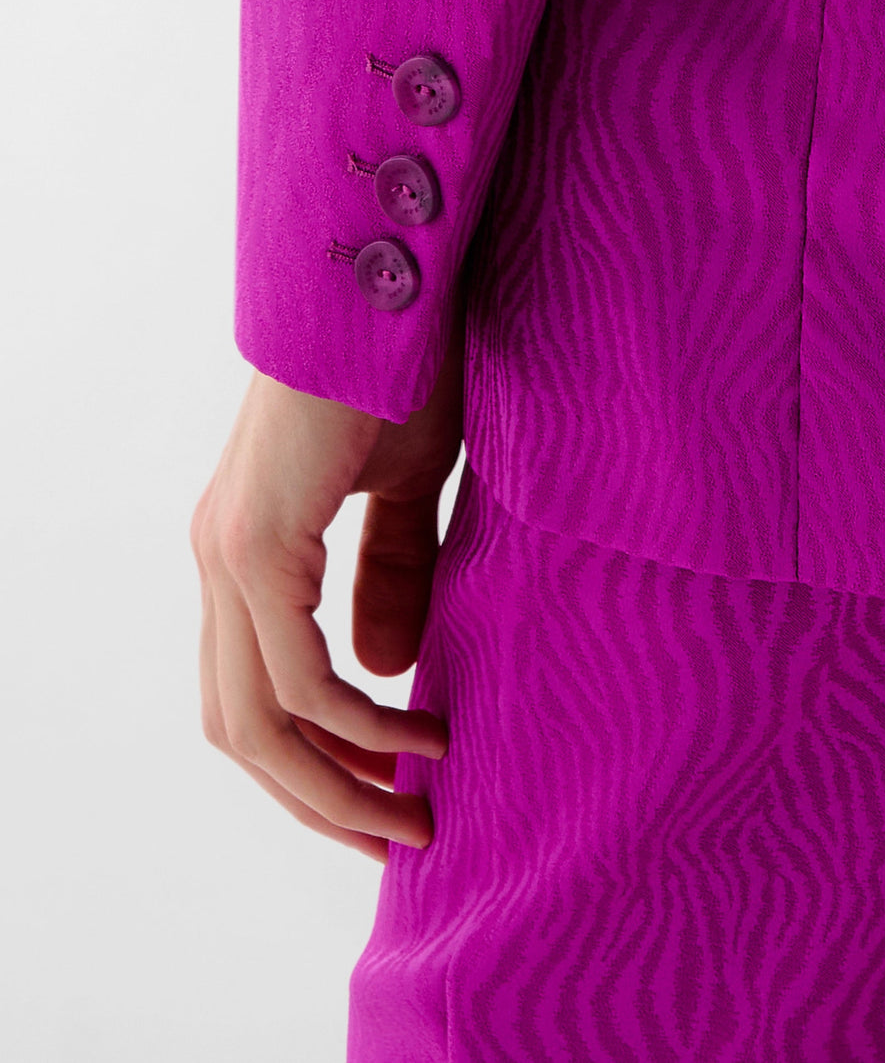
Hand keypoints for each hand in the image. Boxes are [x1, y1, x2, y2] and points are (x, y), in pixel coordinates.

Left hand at [190, 290, 465, 864]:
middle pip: (243, 728)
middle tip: (396, 839)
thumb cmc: (403, 374)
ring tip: (413, 812)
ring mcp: (229, 553)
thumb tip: (384, 670)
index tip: (388, 802)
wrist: (391, 289)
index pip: (257, 693)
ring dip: (335, 784)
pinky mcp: (258, 542)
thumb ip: (391, 575)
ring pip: (257, 720)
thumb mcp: (407, 495)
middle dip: (319, 798)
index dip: (313, 764)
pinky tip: (419, 733)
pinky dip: (358, 724)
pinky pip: (298, 675)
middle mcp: (221, 561)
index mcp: (248, 551)